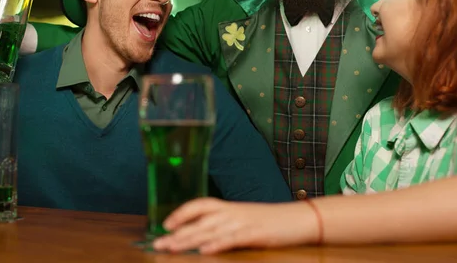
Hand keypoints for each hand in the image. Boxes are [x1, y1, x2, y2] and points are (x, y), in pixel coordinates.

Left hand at [152, 198, 317, 253]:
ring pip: (211, 230)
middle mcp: (232, 212)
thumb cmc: (270, 221)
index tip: (166, 225)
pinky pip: (233, 239)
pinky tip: (205, 251)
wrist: (298, 218)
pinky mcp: (255, 233)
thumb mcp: (243, 219)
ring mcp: (243, 222)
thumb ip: (223, 225)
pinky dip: (218, 244)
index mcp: (229, 207)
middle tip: (158, 245)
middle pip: (199, 221)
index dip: (181, 213)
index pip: (199, 205)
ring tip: (172, 248)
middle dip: (177, 234)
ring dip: (190, 240)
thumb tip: (202, 235)